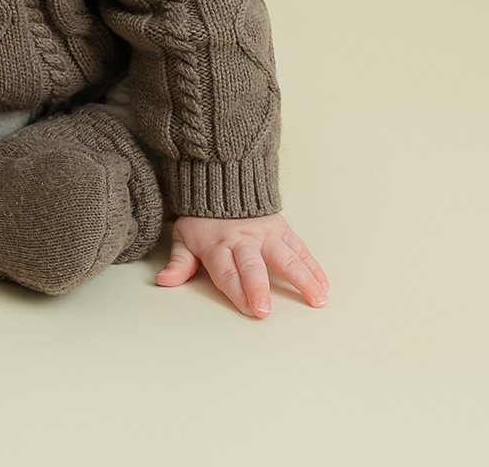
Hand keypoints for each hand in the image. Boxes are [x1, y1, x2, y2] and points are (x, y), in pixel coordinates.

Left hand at [155, 213, 328, 317]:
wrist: (222, 177)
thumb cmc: (202, 218)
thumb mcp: (183, 236)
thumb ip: (179, 261)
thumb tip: (165, 281)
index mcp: (217, 245)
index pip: (226, 271)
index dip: (235, 289)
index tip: (246, 309)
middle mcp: (243, 239)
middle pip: (252, 265)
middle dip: (258, 288)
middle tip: (265, 310)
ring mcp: (266, 233)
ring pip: (286, 256)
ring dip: (301, 278)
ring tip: (316, 299)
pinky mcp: (282, 228)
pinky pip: (300, 248)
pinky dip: (313, 266)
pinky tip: (323, 285)